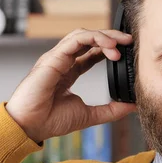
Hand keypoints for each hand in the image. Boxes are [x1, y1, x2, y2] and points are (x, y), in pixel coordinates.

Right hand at [5, 29, 136, 143]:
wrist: (29, 127)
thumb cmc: (50, 121)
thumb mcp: (89, 115)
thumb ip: (111, 110)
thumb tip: (132, 106)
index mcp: (69, 71)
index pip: (91, 51)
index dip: (109, 47)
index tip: (127, 50)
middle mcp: (63, 61)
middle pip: (89, 39)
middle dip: (110, 36)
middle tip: (129, 40)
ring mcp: (56, 58)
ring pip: (82, 35)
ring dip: (103, 36)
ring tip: (120, 44)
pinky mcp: (52, 58)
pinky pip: (75, 40)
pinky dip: (94, 39)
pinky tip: (108, 46)